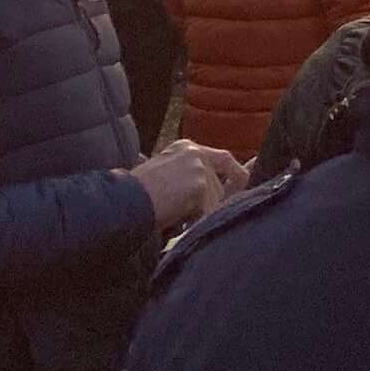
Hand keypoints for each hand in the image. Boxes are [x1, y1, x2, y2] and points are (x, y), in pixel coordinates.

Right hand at [130, 141, 248, 230]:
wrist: (121, 202)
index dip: (237, 173)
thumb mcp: (164, 176)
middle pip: (227, 176)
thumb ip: (189, 177)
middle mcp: (195, 152)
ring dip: (204, 212)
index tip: (248, 178)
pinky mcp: (199, 185)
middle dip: (226, 195)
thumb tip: (217, 187)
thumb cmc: (135, 196)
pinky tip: (179, 222)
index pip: (223, 159)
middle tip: (219, 208)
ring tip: (179, 217)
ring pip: (217, 198)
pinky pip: (209, 210)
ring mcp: (198, 167)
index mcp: (185, 148)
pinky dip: (197, 220)